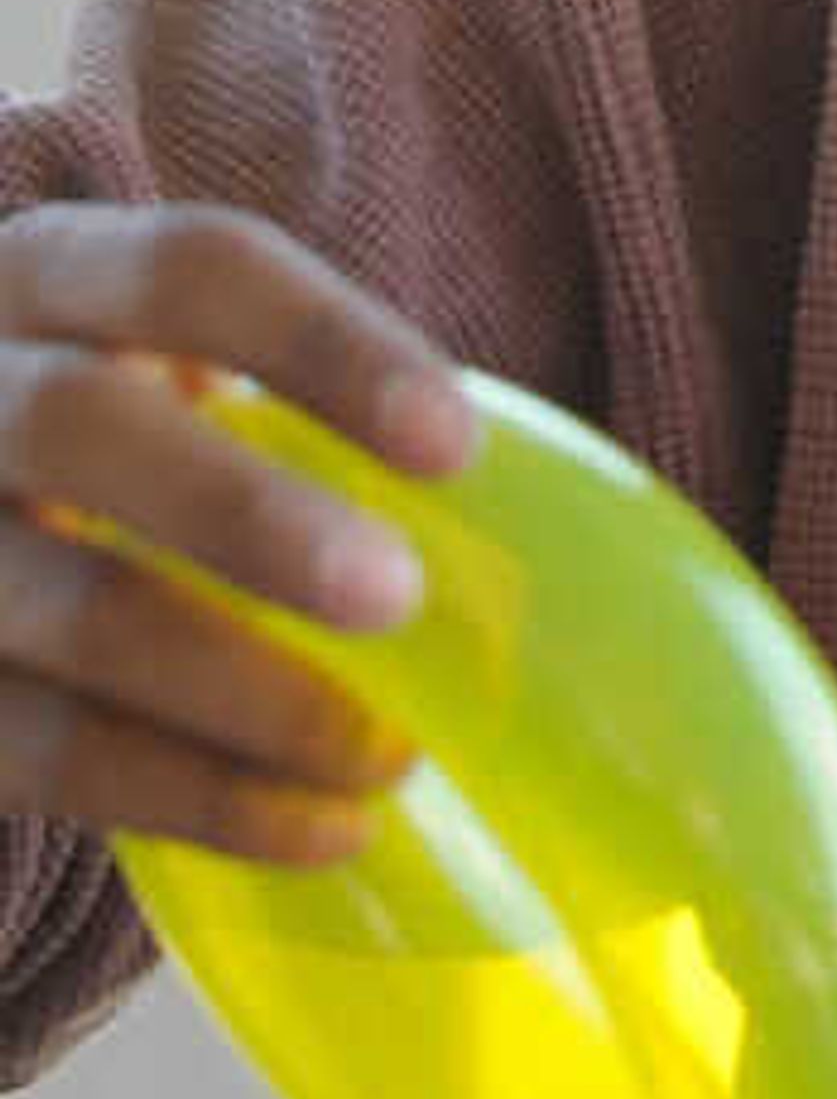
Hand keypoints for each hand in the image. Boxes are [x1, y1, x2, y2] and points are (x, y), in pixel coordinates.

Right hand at [0, 201, 477, 859]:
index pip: (190, 269)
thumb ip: (288, 417)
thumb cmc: (116, 443)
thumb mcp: (157, 372)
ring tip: (383, 756)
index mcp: (51, 275)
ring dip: (238, 689)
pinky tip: (321, 829)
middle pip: (86, 427)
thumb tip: (527, 530)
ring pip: (67, 610)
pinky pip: (42, 751)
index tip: (455, 446)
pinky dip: (194, 799)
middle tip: (396, 594)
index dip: (324, 346)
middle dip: (248, 514)